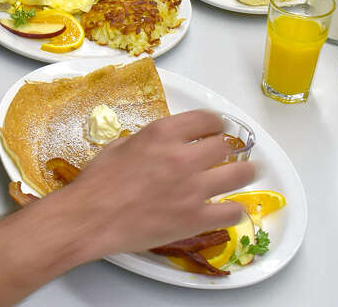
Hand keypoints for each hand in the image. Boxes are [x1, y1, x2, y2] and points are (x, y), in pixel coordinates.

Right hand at [58, 110, 255, 258]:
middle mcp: (182, 157)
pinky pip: (231, 212)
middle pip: (225, 146)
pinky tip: (230, 209)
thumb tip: (161, 145)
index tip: (218, 127)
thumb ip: (148, 141)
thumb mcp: (120, 146)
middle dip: (227, 149)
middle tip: (226, 155)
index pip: (206, 118)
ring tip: (247, 173)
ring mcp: (192, 188)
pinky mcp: (195, 218)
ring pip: (239, 175)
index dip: (216, 123)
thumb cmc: (97, 183)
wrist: (90, 218)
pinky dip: (234, 210)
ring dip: (245, 173)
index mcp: (162, 133)